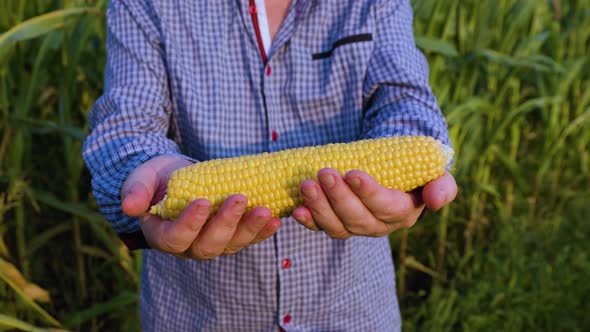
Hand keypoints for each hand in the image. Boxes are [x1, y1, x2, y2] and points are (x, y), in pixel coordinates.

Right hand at [121, 155, 280, 258]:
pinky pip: (249, 238)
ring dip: (251, 229)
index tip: (203, 201)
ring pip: (233, 244)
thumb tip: (129, 206)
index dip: (190, 223)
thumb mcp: (143, 178)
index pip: (175, 237)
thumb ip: (136, 191)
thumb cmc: (157, 178)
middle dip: (226, 224)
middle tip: (240, 198)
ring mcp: (214, 242)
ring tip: (267, 211)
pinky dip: (263, 230)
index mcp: (163, 235)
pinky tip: (277, 218)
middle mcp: (189, 246)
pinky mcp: (233, 235)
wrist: (177, 178)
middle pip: (209, 245)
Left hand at [292, 169, 456, 238]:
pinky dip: (308, 220)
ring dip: (319, 208)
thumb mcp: (433, 170)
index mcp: (403, 213)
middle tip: (324, 173)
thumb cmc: (412, 164)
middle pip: (357, 220)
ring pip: (337, 227)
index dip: (369, 194)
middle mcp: (378, 225)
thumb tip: (435, 201)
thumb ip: (441, 184)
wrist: (391, 162)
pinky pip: (321, 226)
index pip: (386, 208)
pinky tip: (296, 210)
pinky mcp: (335, 220)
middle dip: (338, 198)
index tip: (353, 173)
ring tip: (306, 186)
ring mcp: (354, 225)